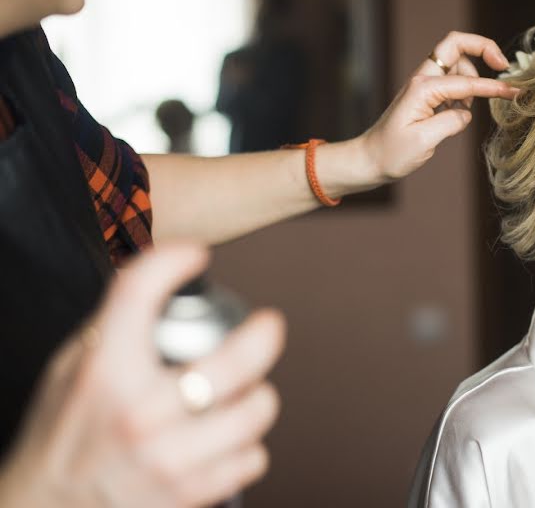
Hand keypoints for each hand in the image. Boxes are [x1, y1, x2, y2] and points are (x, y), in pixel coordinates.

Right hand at [0, 244, 285, 507]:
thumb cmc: (64, 435)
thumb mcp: (74, 368)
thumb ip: (117, 328)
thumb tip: (165, 282)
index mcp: (104, 371)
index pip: (140, 289)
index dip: (174, 258)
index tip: (195, 254)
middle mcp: (139, 412)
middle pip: (236, 359)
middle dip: (264, 334)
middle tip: (267, 326)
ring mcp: (168, 457)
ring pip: (256, 409)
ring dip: (256, 397)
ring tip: (242, 395)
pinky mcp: (189, 493)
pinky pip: (252, 457)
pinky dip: (246, 446)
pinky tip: (226, 440)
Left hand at [359, 31, 517, 181]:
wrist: (370, 160)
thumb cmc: (392, 152)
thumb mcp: (424, 141)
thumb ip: (451, 122)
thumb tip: (466, 112)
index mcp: (423, 88)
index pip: (467, 81)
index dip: (493, 86)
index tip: (515, 91)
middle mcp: (424, 79)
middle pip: (457, 45)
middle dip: (483, 47)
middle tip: (503, 65)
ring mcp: (425, 85)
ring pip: (458, 65)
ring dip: (472, 78)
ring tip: (467, 109)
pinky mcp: (427, 95)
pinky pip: (454, 83)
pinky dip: (464, 92)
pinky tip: (458, 113)